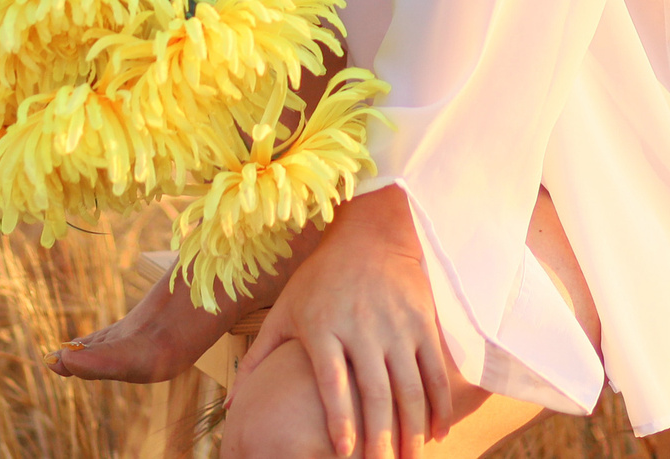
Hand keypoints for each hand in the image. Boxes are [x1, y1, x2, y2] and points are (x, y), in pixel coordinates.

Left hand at [239, 186, 454, 458]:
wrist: (370, 234)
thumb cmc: (319, 277)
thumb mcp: (284, 310)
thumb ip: (258, 358)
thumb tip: (229, 406)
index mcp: (322, 327)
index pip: (332, 383)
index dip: (340, 420)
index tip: (344, 453)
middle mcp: (361, 327)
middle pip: (375, 392)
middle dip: (381, 436)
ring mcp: (395, 324)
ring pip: (409, 386)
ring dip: (413, 428)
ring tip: (410, 458)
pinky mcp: (421, 321)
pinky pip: (434, 370)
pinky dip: (439, 403)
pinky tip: (437, 430)